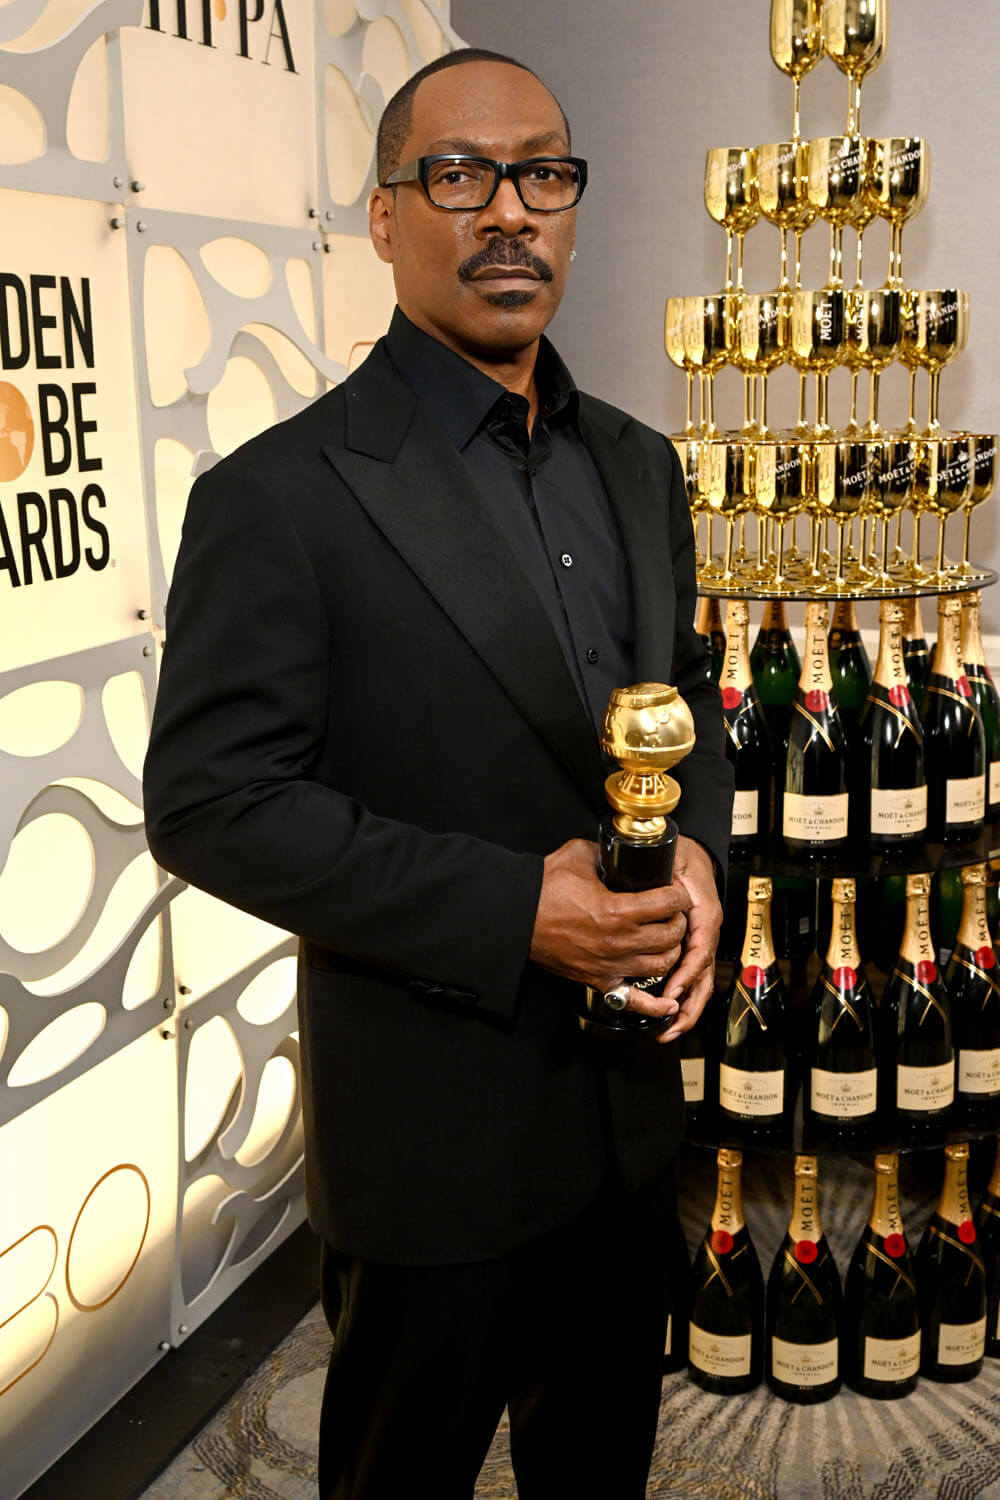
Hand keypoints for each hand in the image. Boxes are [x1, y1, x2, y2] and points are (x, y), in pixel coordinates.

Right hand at [529, 838, 690, 1019]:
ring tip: (666, 939)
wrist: (517, 918)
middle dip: (678, 921)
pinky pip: (636, 1000)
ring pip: (662, 964)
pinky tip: (668, 1001)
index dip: (678, 894)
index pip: (668, 904)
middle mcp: (620, 942)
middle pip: (672, 936)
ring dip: (671, 951)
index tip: (677, 891)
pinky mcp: (600, 981)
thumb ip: (606, 852)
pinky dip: (656, 1005)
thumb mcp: (578, 856)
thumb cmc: (542, 889)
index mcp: (618, 910)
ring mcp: (611, 965)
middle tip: (674, 913)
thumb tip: (622, 852)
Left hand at [652, 835, 722, 1044]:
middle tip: (670, 1025)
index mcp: (705, 914)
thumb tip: (660, 896)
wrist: (690, 852)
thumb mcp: (674, 860)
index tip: (670, 990)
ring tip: (668, 1031)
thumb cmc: (681, 855)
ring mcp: (701, 941)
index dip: (686, 973)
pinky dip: (682, 997)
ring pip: (700, 982)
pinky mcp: (691, 947)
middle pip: (704, 976)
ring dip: (687, 1009)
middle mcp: (706, 932)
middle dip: (689, 1004)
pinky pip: (690, 976)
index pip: (700, 950)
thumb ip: (666, 878)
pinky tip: (668, 1014)